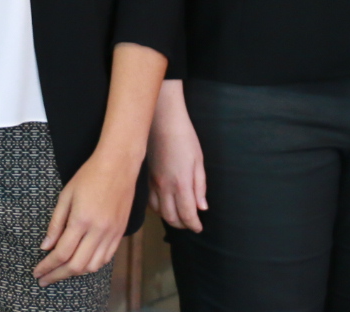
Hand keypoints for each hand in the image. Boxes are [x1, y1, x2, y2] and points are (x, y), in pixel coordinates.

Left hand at [34, 145, 138, 285]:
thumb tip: (45, 247)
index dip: (47, 267)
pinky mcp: (120, 232)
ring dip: (75, 273)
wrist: (118, 164)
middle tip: (45, 279)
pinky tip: (83, 263)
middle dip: (58, 275)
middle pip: (76, 265)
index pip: (61, 253)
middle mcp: (98, 230)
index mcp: (81, 220)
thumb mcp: (66, 195)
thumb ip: (56, 223)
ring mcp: (111, 233)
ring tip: (62, 272)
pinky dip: (93, 265)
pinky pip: (106, 258)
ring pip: (93, 266)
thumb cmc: (89, 175)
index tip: (37, 272)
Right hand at [147, 79, 206, 232]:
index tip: (199, 228)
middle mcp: (165, 187)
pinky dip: (159, 209)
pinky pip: (151, 201)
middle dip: (182, 225)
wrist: (162, 121)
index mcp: (181, 184)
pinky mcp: (147, 178)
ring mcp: (153, 183)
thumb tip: (202, 208)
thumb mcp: (198, 160)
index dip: (194, 225)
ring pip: (159, 212)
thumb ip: (200, 186)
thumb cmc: (184, 137)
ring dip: (170, 219)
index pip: (187, 214)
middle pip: (171, 217)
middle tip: (191, 224)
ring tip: (180, 218)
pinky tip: (165, 206)